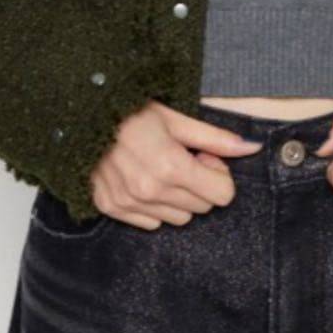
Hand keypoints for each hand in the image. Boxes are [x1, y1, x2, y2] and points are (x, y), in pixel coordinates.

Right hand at [89, 99, 262, 229]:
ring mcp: (128, 203)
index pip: (222, 195)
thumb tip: (252, 148)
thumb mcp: (176, 118)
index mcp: (171, 167)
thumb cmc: (131, 110)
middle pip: (202, 208)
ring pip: (178, 219)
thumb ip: (215, 139)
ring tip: (161, 167)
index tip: (204, 155)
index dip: (218, 174)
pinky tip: (143, 178)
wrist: (80, 113)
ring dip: (177, 197)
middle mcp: (150, 191)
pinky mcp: (111, 209)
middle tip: (183, 157)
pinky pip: (150, 223)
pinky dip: (154, 205)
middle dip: (200, 184)